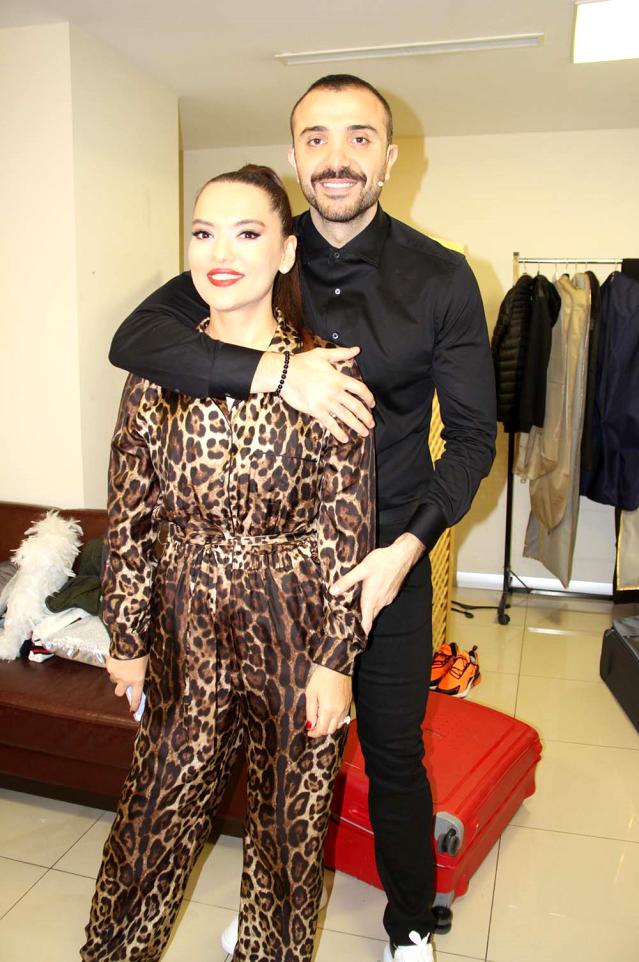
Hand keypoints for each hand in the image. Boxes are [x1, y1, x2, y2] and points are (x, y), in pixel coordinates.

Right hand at [106, 654, 147, 713]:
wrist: (130, 641)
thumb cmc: (143, 650)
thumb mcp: (147, 662)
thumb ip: (143, 671)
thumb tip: (141, 673)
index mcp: (138, 680)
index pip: (136, 697)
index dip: (134, 705)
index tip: (132, 712)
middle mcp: (126, 680)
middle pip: (118, 692)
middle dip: (120, 688)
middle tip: (123, 680)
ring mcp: (116, 675)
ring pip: (113, 679)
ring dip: (117, 674)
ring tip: (123, 663)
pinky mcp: (109, 667)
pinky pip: (110, 669)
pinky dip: (113, 665)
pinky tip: (118, 657)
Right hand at [253, 346, 374, 441]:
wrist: (284, 373)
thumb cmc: (302, 362)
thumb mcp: (323, 354)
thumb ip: (342, 353)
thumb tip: (357, 349)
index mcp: (339, 378)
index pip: (361, 389)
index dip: (369, 398)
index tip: (372, 404)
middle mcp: (335, 392)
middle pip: (357, 407)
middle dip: (366, 417)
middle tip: (371, 423)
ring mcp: (326, 403)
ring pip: (347, 417)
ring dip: (357, 426)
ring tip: (364, 433)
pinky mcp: (316, 411)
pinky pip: (331, 424)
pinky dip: (339, 433)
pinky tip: (345, 439)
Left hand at [305, 664, 351, 737]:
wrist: (337, 666)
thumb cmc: (321, 677)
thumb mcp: (311, 693)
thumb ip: (310, 711)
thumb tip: (310, 726)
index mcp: (328, 710)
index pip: (322, 730)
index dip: (314, 733)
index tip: (309, 731)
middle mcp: (339, 712)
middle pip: (330, 730)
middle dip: (321, 730)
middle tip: (314, 724)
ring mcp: (345, 708)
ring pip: (338, 725)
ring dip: (329, 725)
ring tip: (321, 718)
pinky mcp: (349, 703)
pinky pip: (343, 717)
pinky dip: (336, 719)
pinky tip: (329, 712)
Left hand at [330, 534, 424, 633]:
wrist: (403, 555)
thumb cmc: (382, 561)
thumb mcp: (361, 569)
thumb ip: (347, 581)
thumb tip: (332, 592)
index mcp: (371, 600)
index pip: (366, 623)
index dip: (360, 633)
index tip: (353, 641)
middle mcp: (381, 602)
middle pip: (370, 618)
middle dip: (361, 623)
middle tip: (349, 627)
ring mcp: (388, 598)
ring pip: (376, 610)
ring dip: (367, 613)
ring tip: (356, 613)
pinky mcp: (392, 593)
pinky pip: (381, 603)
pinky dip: (374, 605)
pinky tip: (368, 597)